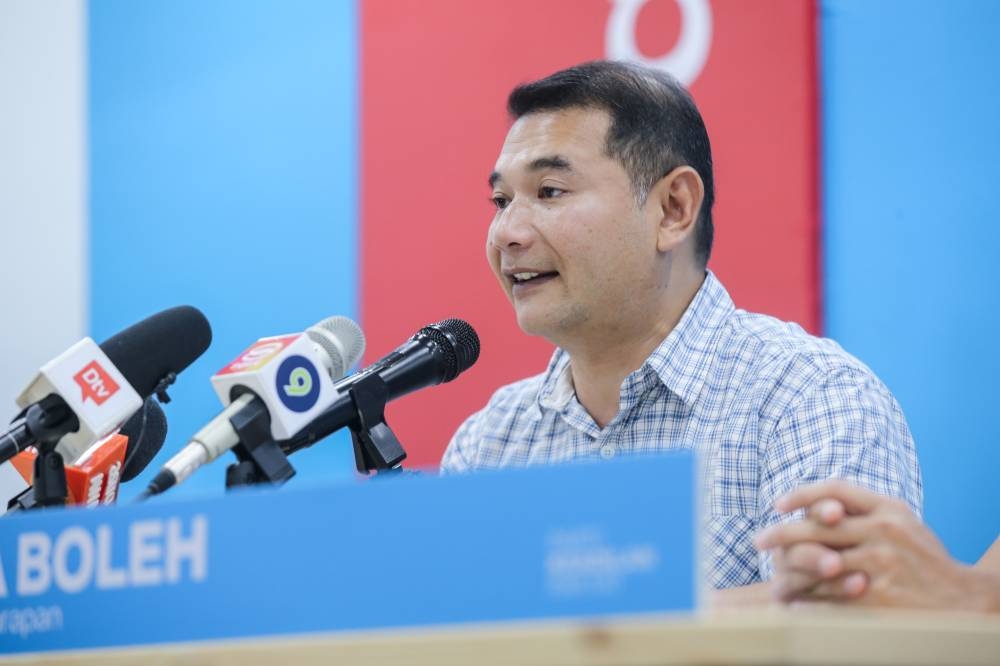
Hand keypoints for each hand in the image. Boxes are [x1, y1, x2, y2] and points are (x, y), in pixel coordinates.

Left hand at [755, 481, 986, 609]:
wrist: (963, 599)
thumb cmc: (923, 558)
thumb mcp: (903, 522)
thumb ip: (864, 509)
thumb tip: (815, 502)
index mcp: (888, 508)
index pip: (835, 489)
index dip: (802, 494)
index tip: (778, 505)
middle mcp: (883, 531)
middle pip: (817, 526)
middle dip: (781, 534)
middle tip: (759, 542)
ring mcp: (880, 563)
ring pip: (818, 563)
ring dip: (789, 573)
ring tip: (774, 581)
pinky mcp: (877, 595)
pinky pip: (830, 596)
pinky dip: (809, 600)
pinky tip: (794, 603)